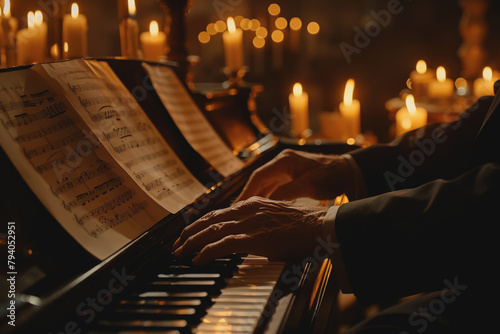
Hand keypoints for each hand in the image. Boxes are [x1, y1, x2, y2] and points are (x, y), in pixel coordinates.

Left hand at [172, 196, 327, 264]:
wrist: (321, 225)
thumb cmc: (304, 227)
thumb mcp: (277, 221)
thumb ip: (261, 228)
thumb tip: (252, 243)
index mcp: (253, 204)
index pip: (221, 212)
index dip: (203, 222)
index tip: (192, 231)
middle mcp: (248, 210)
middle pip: (211, 219)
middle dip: (191, 231)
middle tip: (178, 243)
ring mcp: (250, 223)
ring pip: (212, 230)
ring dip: (193, 241)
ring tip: (180, 251)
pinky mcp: (255, 237)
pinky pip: (224, 244)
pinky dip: (208, 251)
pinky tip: (198, 258)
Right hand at [236, 149, 355, 201]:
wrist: (349, 173)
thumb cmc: (332, 175)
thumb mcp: (308, 185)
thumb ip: (286, 194)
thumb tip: (266, 205)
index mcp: (284, 160)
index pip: (259, 176)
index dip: (247, 192)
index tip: (237, 206)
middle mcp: (282, 163)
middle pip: (259, 181)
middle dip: (248, 196)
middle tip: (236, 213)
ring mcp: (286, 170)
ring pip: (265, 185)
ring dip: (256, 198)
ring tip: (245, 214)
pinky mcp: (291, 177)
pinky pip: (274, 188)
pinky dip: (267, 198)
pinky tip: (261, 209)